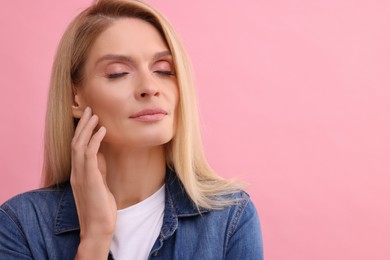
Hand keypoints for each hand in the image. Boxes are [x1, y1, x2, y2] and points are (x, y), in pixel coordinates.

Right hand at [70, 107, 116, 257]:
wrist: (98, 227)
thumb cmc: (101, 207)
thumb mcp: (99, 183)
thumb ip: (98, 168)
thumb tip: (101, 153)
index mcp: (78, 173)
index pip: (77, 147)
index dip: (82, 131)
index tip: (90, 118)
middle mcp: (76, 172)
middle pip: (76, 142)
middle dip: (83, 125)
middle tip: (90, 110)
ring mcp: (81, 175)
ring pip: (79, 145)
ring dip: (87, 128)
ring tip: (95, 114)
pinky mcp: (89, 178)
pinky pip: (89, 155)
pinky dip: (95, 140)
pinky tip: (102, 130)